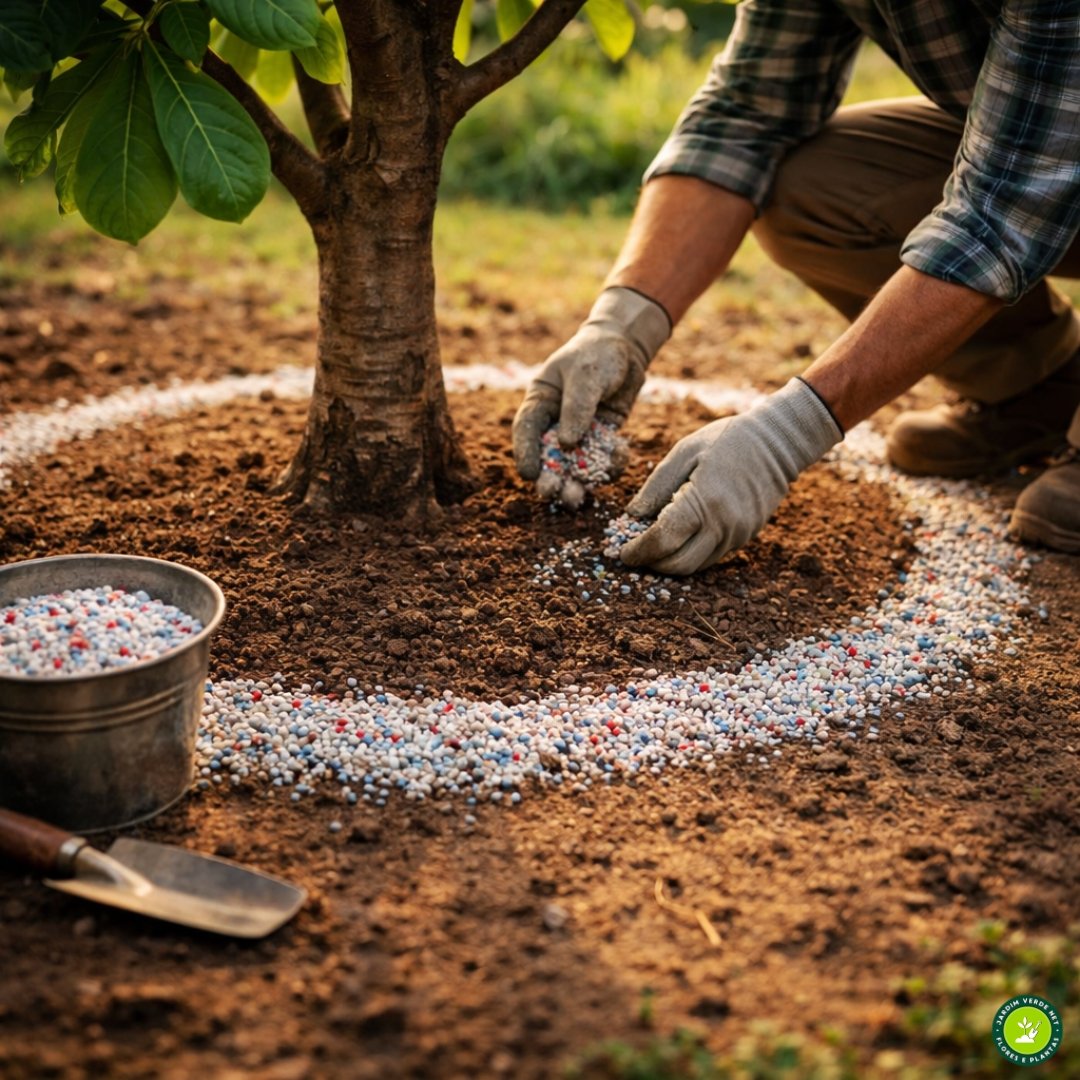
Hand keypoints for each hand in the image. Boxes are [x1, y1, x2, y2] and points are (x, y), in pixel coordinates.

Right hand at [512, 287, 669, 479]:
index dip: (525, 453)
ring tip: (577, 499)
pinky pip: (601, 459)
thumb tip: (567, 444)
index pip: (526, 430)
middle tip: (552, 493)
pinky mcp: (600, 438)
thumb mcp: (586, 375)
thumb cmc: (598, 354)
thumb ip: (577, 407)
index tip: (529, 474)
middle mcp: (555, 421)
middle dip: (549, 476)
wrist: (627, 348)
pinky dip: (608, 465)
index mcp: (540, 401)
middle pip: (547, 454)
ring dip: (575, 481)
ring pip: (573, 463)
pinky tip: (618, 460)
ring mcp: (578, 432)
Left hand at [619, 378, 842, 574]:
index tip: (621, 553)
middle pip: (678, 564)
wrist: (779, 443)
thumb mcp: (683, 452)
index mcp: (704, 501)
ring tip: (652, 548)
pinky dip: (690, 554)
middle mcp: (723, 525)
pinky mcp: (746, 537)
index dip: (638, 551)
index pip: (663, 540)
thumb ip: (655, 487)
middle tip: (634, 555)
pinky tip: (678, 539)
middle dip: (652, 564)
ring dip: (670, 563)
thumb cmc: (726, 440)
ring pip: (696, 567)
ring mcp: (737, 535)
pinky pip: (711, 556)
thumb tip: (631, 516)